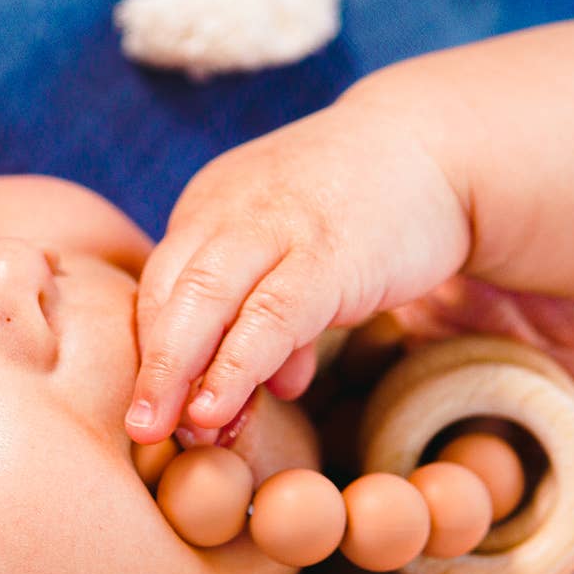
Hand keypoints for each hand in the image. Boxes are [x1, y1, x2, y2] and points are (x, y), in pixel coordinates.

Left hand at [125, 85, 472, 441]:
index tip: (150, 409)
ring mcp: (276, 226)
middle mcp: (230, 209)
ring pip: (205, 300)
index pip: (160, 283)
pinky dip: (237, 366)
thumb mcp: (302, 255)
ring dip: (178, 371)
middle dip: (151, 367)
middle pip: (168, 291)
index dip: (150, 351)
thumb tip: (273, 385)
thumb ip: (278, 313)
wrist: (434, 142)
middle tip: (139, 430)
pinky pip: (269, 316)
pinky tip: (220, 406)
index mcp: (211, 207)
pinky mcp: (328, 252)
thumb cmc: (365, 206)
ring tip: (170, 431)